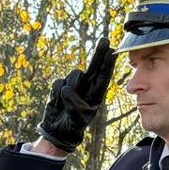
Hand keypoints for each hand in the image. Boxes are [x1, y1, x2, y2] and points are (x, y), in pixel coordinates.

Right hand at [36, 37, 115, 152]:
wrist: (58, 129)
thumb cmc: (73, 125)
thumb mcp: (78, 119)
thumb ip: (74, 105)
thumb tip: (66, 90)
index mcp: (96, 94)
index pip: (104, 76)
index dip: (108, 64)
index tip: (112, 52)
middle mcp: (87, 86)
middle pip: (94, 66)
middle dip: (99, 53)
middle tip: (105, 40)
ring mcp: (74, 85)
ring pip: (74, 75)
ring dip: (70, 87)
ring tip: (66, 103)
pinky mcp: (60, 86)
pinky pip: (58, 83)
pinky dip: (56, 94)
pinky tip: (58, 103)